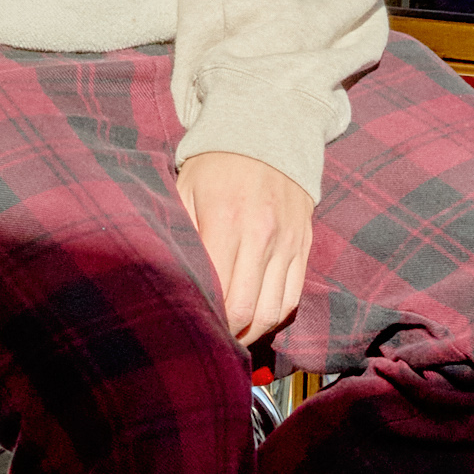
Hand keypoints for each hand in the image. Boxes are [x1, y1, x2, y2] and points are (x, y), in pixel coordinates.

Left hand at [175, 151, 314, 345]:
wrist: (268, 132)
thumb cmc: (215, 165)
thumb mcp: (185, 189)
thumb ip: (180, 231)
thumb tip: (169, 277)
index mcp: (226, 222)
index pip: (220, 292)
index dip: (206, 320)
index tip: (193, 330)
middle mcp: (262, 236)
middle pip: (247, 310)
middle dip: (227, 334)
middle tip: (210, 341)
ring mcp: (288, 243)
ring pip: (273, 311)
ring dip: (251, 332)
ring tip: (231, 337)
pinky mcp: (303, 246)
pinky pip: (293, 297)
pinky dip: (274, 317)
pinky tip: (254, 321)